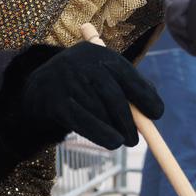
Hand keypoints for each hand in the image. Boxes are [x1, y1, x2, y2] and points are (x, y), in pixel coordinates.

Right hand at [17, 42, 163, 148]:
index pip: (127, 74)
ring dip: (114, 130)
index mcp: (98, 53)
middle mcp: (81, 62)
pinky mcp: (54, 101)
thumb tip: (154, 110)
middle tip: (136, 140)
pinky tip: (112, 143)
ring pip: (98, 111)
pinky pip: (82, 121)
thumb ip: (129, 87)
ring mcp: (65, 80)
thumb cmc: (82, 85)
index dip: (145, 95)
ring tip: (121, 140)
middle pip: (113, 95)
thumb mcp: (103, 77)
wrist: (38, 91)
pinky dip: (101, 134)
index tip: (157, 114)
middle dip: (129, 121)